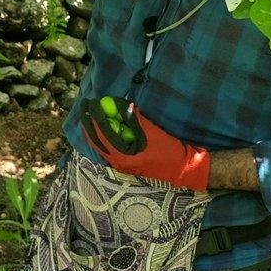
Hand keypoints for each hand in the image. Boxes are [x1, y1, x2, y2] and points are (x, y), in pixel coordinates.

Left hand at [80, 97, 210, 191]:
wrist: (184, 169)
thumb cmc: (169, 151)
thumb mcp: (151, 132)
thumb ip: (135, 119)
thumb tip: (121, 104)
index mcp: (122, 157)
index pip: (102, 134)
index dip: (95, 116)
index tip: (91, 102)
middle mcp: (117, 162)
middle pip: (96, 140)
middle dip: (89, 122)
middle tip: (86, 105)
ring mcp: (121, 163)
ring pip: (101, 143)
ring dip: (96, 127)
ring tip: (93, 111)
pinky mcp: (125, 161)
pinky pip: (110, 146)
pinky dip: (107, 133)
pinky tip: (108, 122)